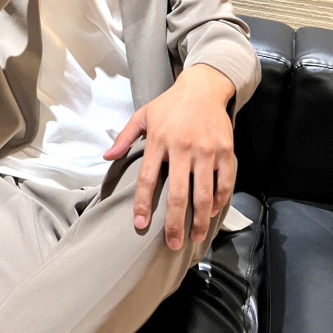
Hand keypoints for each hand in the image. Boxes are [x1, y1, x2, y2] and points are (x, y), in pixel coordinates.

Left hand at [103, 64, 235, 249]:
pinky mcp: (225, 151)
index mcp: (158, 140)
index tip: (140, 225)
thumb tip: (107, 157)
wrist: (203, 87)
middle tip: (172, 244)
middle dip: (174, 224)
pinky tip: (212, 212)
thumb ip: (125, 138)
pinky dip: (219, 201)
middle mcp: (183, 147)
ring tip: (196, 237)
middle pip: (177, 194)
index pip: (148, 179)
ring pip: (203, 194)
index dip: (143, 204)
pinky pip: (224, 182)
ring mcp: (206, 150)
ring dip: (200, 220)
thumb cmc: (169, 104)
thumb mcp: (143, 115)